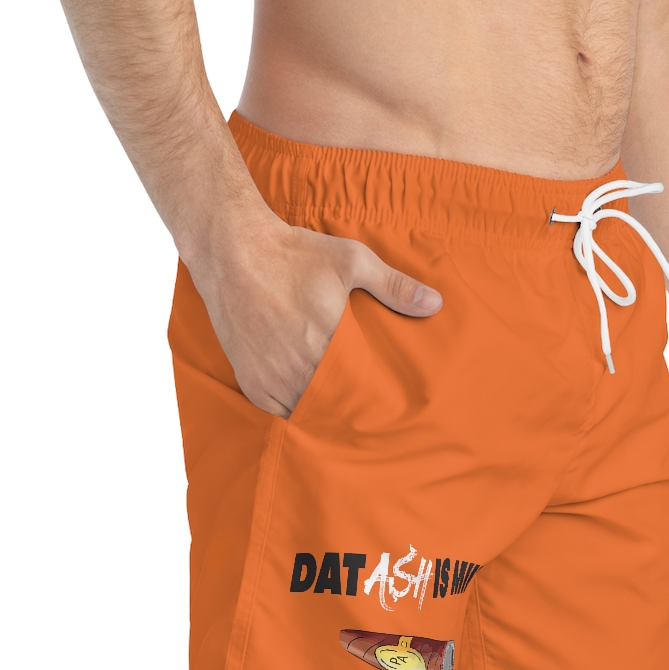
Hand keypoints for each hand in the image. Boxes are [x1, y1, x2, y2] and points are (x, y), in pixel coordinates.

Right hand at [185, 201, 441, 416]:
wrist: (232, 251)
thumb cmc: (295, 254)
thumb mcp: (351, 261)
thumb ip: (394, 286)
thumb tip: (436, 303)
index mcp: (328, 344)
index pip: (363, 392)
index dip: (378, 403)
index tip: (393, 408)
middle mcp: (298, 368)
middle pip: (336, 407)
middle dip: (354, 411)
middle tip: (374, 418)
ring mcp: (271, 378)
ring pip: (307, 413)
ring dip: (325, 414)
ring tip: (345, 416)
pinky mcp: (251, 381)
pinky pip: (279, 412)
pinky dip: (295, 412)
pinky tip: (312, 407)